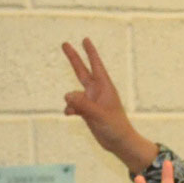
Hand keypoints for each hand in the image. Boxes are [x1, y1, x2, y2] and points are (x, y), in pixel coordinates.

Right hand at [62, 38, 155, 173]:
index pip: (96, 65)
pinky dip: (70, 109)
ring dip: (71, 101)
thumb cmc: (115, 127)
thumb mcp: (99, 115)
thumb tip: (67, 95)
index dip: (90, 52)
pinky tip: (70, 115)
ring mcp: (91, 101)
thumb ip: (83, 105)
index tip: (85, 39)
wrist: (119, 143)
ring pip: (74, 93)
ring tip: (76, 111)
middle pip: (82, 71)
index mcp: (105, 87)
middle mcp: (97, 91)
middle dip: (74, 58)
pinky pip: (72, 106)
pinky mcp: (86, 111)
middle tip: (64, 43)